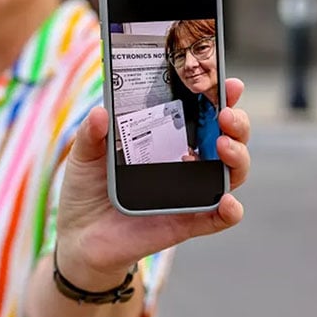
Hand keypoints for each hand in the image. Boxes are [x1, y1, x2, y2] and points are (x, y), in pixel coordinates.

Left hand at [55, 78, 250, 290]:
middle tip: (226, 115)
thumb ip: (92, 133)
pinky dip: (230, 210)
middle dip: (236, 122)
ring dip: (238, 157)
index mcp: (166, 137)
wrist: (79, 235)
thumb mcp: (85, 154)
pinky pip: (218, 218)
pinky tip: (226, 200)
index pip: (202, 112)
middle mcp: (185, 161)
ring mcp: (189, 191)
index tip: (228, 81)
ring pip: (232, 173)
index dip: (219, 95)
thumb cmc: (87, 188)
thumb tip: (101, 112)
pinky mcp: (185, 222)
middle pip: (227, 137)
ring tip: (224, 145)